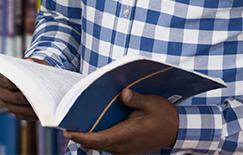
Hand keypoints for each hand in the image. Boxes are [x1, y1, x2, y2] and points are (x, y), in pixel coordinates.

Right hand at [0, 58, 48, 120]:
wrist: (33, 78)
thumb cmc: (32, 69)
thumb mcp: (34, 63)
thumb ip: (32, 62)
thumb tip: (29, 60)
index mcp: (4, 78)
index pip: (7, 82)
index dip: (19, 83)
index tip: (30, 83)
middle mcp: (4, 93)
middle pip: (15, 98)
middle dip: (28, 97)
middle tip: (41, 96)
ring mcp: (9, 104)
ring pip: (19, 109)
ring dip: (32, 108)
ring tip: (44, 105)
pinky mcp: (16, 112)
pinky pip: (24, 115)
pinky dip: (33, 114)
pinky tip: (43, 111)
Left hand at [63, 88, 178, 154]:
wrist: (176, 130)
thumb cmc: (164, 115)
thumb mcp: (151, 103)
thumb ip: (136, 99)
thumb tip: (123, 93)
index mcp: (127, 135)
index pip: (99, 140)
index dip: (82, 137)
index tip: (68, 131)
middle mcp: (123, 147)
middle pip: (97, 144)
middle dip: (81, 136)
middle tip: (66, 124)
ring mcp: (125, 150)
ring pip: (102, 145)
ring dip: (91, 137)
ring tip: (78, 123)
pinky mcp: (127, 149)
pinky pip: (109, 145)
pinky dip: (100, 137)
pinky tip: (97, 125)